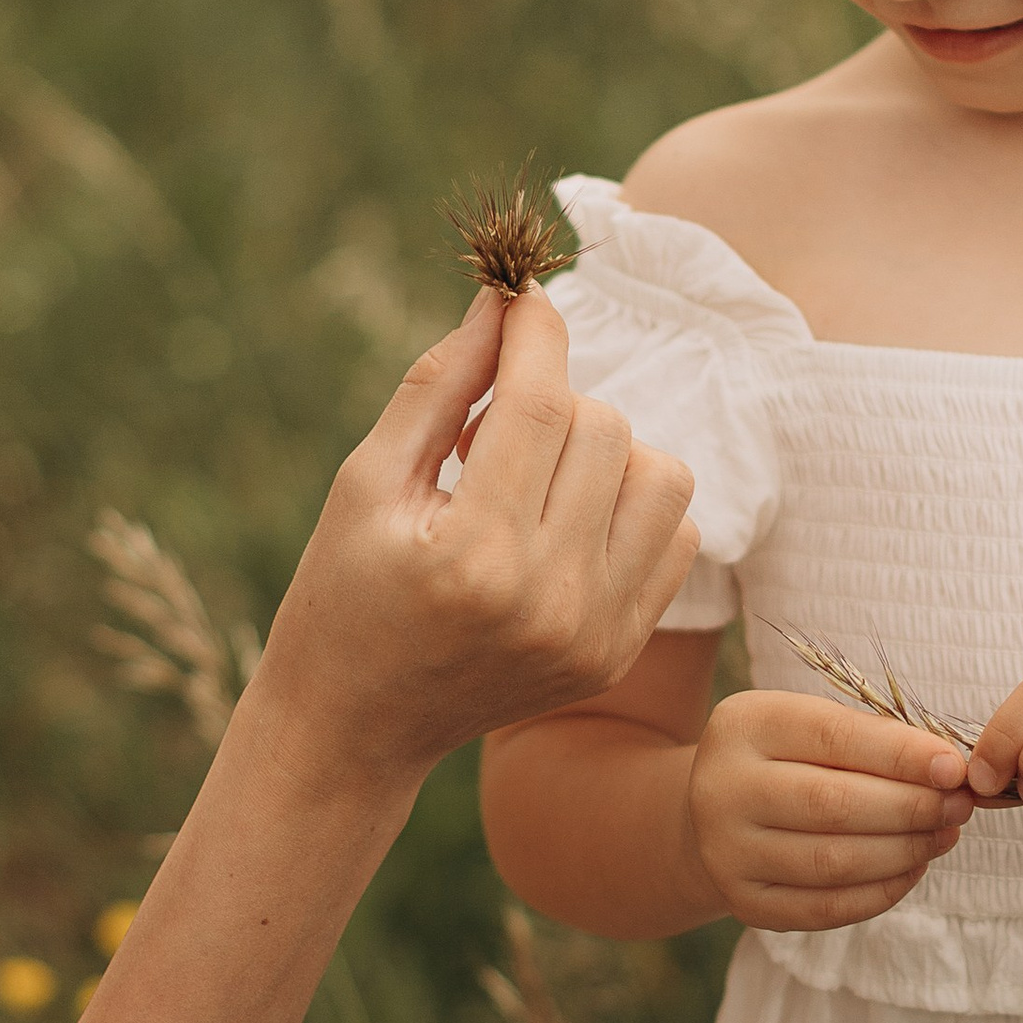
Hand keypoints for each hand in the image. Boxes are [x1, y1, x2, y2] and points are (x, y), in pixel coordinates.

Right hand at [254, 290, 696, 789]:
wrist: (356, 728)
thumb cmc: (345, 591)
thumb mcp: (367, 480)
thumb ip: (441, 384)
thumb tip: (506, 299)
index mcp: (473, 555)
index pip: (538, 405)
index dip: (534, 331)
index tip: (521, 294)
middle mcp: (549, 599)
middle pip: (605, 428)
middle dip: (550, 403)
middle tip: (488, 435)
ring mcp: (595, 633)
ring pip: (661, 475)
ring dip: (604, 451)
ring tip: (535, 478)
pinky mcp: (619, 652)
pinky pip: (677, 535)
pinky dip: (629, 507)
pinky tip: (564, 523)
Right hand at [682, 688, 971, 929]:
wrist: (715, 811)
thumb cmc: (786, 758)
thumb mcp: (809, 726)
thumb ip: (873, 741)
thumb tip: (951, 771)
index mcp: (742, 726)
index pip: (833, 738)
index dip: (901, 755)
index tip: (954, 766)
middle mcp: (722, 788)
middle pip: (834, 804)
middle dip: (912, 806)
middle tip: (960, 805)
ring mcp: (727, 852)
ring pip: (834, 861)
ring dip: (905, 850)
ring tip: (945, 834)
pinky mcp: (744, 902)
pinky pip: (826, 907)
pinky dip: (881, 891)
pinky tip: (912, 868)